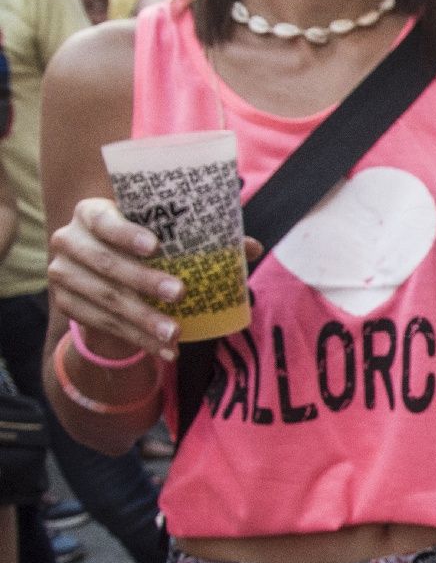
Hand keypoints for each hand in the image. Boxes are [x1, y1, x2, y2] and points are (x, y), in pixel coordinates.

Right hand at [47, 197, 184, 360]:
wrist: (103, 271)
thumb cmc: (140, 242)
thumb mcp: (157, 231)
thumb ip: (194, 237)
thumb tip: (247, 247)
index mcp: (91, 213)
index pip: (105, 222)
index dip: (127, 234)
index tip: (155, 246)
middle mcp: (69, 240)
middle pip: (107, 263)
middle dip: (144, 281)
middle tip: (180, 293)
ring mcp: (63, 274)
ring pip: (106, 299)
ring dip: (143, 319)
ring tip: (175, 333)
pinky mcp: (66, 303)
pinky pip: (103, 324)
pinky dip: (137, 339)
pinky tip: (164, 349)